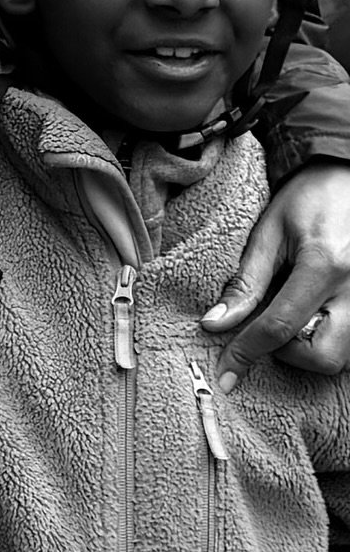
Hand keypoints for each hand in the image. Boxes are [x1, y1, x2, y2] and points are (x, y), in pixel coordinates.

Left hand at [201, 161, 349, 388]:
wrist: (349, 178)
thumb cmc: (309, 198)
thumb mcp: (269, 231)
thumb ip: (245, 281)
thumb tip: (215, 323)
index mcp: (325, 265)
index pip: (280, 326)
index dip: (246, 353)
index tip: (225, 373)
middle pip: (324, 357)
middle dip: (290, 353)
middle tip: (271, 323)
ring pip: (342, 356)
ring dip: (310, 347)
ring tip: (294, 312)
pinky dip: (327, 338)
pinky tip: (312, 314)